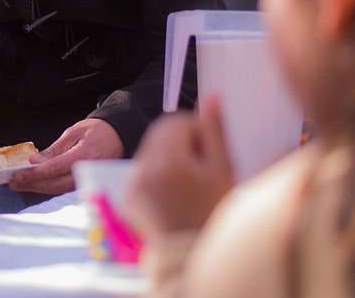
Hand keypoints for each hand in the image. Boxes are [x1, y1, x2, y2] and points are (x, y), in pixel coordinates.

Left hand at [9, 118, 124, 195]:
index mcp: (82, 156)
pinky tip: (36, 185)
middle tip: (13, 183)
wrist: (119, 137)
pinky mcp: (85, 183)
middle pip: (53, 183)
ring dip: (37, 188)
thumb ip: (55, 149)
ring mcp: (86, 180)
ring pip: (57, 189)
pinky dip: (48, 188)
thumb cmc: (98, 131)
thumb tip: (36, 160)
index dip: (34, 174)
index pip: (53, 169)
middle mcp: (84, 171)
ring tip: (20, 185)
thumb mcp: (74, 132)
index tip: (19, 175)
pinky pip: (64, 188)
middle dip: (31, 184)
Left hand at [125, 96, 235, 238]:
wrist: (195, 256)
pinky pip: (144, 170)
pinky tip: (176, 193)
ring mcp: (134, 185)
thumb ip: (215, 132)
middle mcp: (144, 171)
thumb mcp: (223, 171)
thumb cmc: (214, 215)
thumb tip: (211, 97)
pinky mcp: (130, 197)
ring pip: (151, 150)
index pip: (176, 121)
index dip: (196, 130)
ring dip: (170, 156)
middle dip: (181, 141)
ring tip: (190, 182)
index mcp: (167, 162)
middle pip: (160, 133)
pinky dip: (159, 173)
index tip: (208, 151)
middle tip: (201, 165)